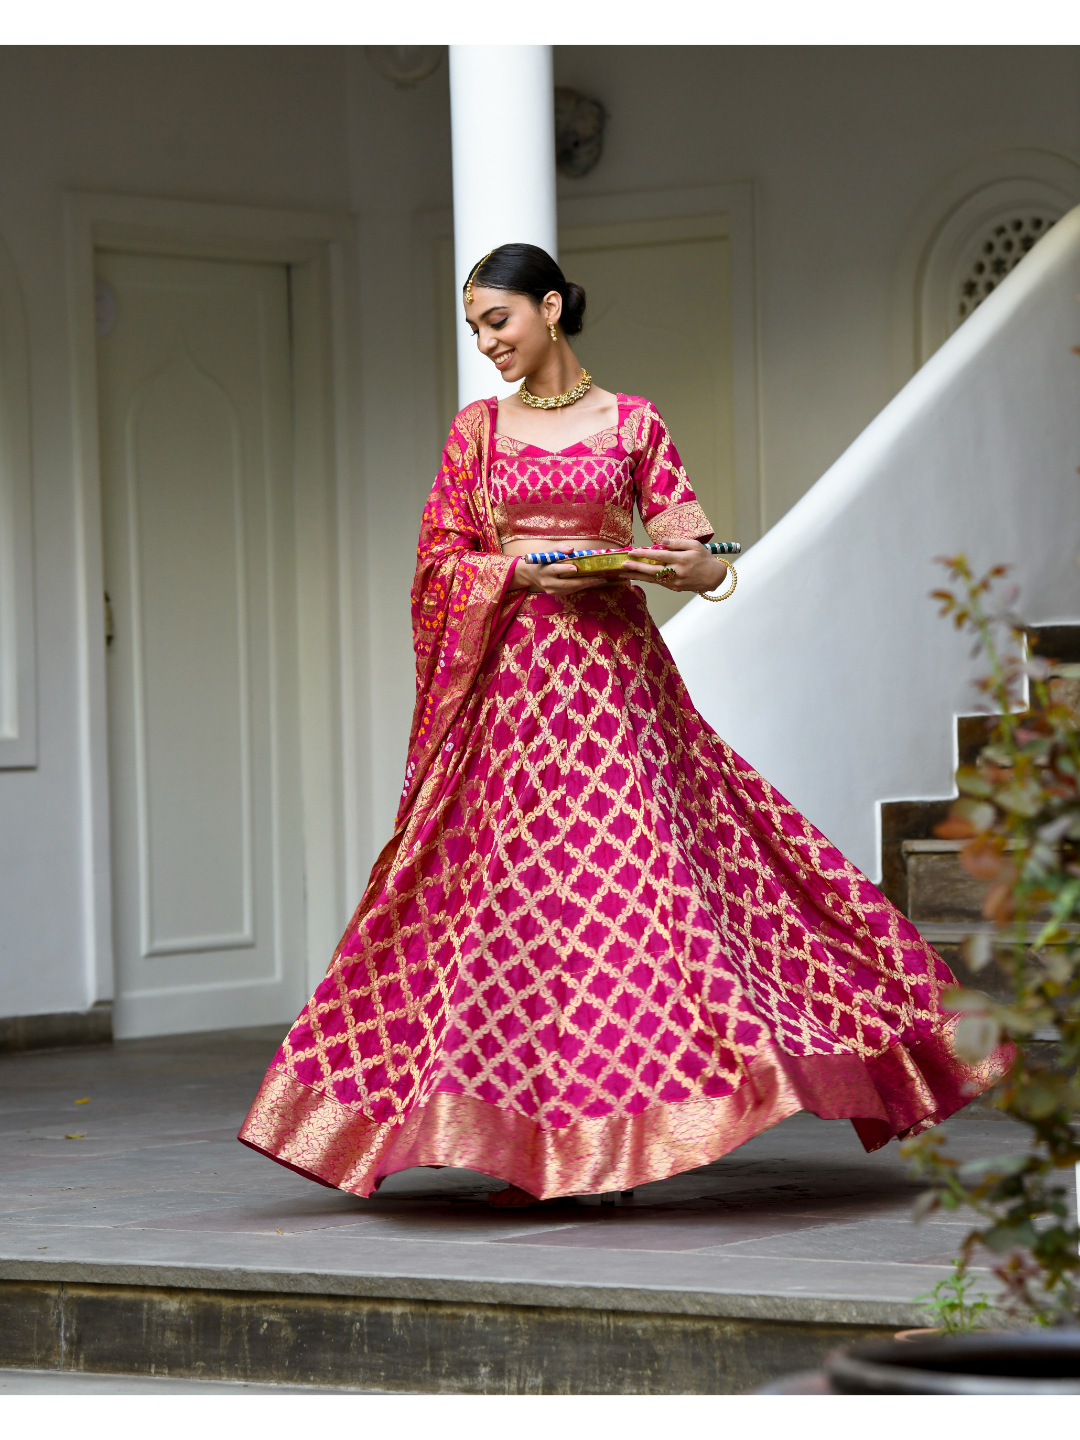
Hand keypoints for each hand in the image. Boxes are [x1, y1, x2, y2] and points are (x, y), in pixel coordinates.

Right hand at [509, 558, 625, 593]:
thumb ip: (559, 548)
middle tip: (599, 578)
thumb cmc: (542, 559)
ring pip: (570, 589)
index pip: (554, 569)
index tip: (576, 568)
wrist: (531, 573)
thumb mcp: (548, 550)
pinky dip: (581, 586)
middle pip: (566, 583)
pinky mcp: (556, 594)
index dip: (565, 569)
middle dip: (584, 581)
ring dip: (585, 585)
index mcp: (544, 569)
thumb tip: (572, 550)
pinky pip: (570, 591)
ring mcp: (551, 590)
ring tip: (599, 579)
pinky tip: (591, 582)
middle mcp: (547, 582)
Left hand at [620, 537, 727, 592]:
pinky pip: (658, 583)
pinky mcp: (674, 588)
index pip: (660, 556)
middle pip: (653, 570)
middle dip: (636, 568)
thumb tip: (662, 541)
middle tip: (623, 565)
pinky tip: (637, 577)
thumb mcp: (695, 545)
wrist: (714, 576)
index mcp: (681, 559)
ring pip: (653, 579)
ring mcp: (675, 582)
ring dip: (637, 576)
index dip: (645, 554)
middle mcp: (677, 572)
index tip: (632, 552)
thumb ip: (678, 542)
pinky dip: (646, 580)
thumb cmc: (704, 558)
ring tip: (623, 574)